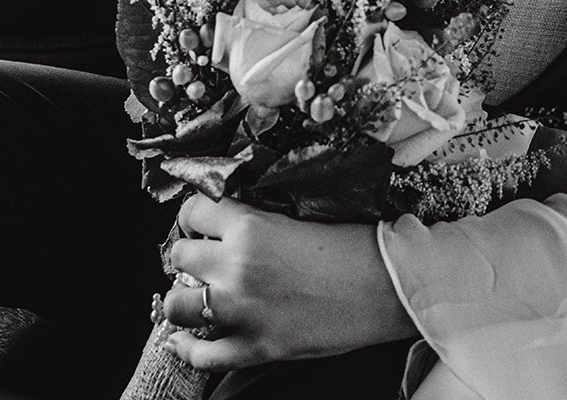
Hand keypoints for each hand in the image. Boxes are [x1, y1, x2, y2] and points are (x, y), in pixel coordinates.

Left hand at [160, 196, 415, 370]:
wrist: (391, 286)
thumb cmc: (357, 245)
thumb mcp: (302, 216)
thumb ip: (259, 221)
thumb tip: (228, 224)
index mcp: (250, 227)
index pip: (194, 212)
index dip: (198, 217)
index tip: (205, 223)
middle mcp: (237, 268)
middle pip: (179, 256)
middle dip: (192, 254)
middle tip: (208, 257)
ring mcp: (242, 312)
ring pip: (176, 304)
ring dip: (184, 297)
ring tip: (199, 294)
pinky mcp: (255, 347)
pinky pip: (201, 355)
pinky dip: (187, 347)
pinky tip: (185, 339)